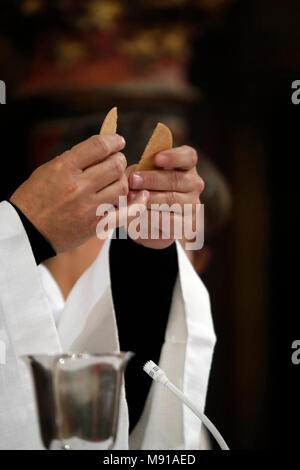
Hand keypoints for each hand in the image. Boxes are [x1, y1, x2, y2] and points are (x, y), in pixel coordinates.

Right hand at [10, 134, 130, 252]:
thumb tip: (101, 149)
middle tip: (116, 161)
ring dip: (122, 180)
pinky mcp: (95, 225)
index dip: (113, 140)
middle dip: (119, 160)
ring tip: (116, 180)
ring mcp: (88, 207)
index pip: (99, 146)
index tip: (118, 141)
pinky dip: (137, 204)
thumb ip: (74, 159)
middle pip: (115, 166)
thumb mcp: (47, 170)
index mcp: (64, 168)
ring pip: (122, 186)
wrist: (27, 231)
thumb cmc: (35, 198)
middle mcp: (78, 186)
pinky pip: (125, 213)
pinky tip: (142, 196)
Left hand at [127, 145, 203, 248]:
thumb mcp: (142, 176)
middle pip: (175, 179)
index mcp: (186, 166)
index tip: (157, 159)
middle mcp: (194, 184)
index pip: (188, 157)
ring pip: (171, 200)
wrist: (148, 221)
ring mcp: (192, 205)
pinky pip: (168, 220)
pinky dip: (151, 216)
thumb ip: (140, 171)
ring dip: (149, 198)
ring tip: (131, 198)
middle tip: (132, 180)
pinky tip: (138, 213)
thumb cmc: (145, 190)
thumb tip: (132, 176)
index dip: (174, 156)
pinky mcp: (185, 224)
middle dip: (152, 179)